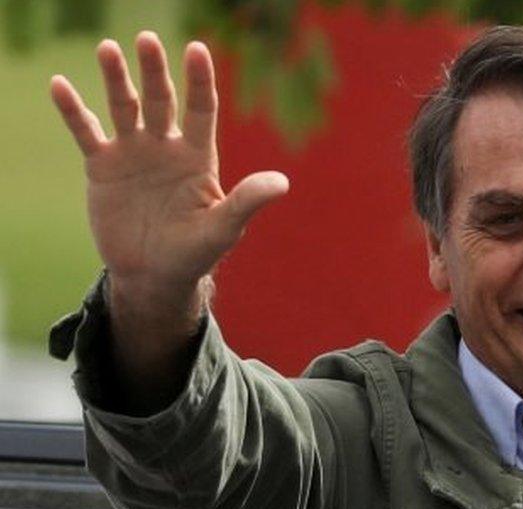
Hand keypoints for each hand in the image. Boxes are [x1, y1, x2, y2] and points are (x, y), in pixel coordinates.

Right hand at [50, 31, 287, 294]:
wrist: (154, 275)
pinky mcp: (103, 167)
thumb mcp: (223, 227)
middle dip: (154, 70)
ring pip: (125, 107)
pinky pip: (87, 131)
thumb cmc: (196, 252)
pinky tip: (59, 85)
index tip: (197, 49)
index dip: (200, 80)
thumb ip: (248, 201)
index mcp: (198, 156)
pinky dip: (73, 110)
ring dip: (116, 79)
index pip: (202, 108)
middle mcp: (166, 147)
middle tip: (146, 39)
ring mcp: (134, 153)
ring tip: (107, 48)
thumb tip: (283, 183)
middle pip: (161, 99)